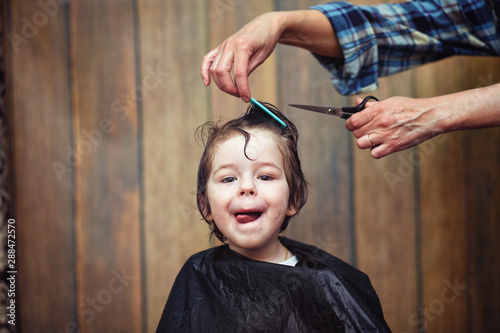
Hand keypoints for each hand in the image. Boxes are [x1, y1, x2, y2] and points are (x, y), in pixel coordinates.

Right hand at [201, 10, 341, 101]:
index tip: (247, 98)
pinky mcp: (220, 47)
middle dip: (229, 88)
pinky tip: (207, 83)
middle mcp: (229, 44)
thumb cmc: (266, 39)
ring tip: (233, 90)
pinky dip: (204, 72)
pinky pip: (207, 60)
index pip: (238, 73)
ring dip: (221, 84)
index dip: (242, 88)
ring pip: (213, 69)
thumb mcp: (262, 56)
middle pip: (221, 72)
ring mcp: (223, 45)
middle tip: (240, 95)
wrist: (264, 24)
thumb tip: (239, 87)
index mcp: (242, 46)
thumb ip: (248, 70)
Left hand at [345, 96, 448, 158]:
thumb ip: (372, 105)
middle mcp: (380, 122)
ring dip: (365, 142)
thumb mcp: (390, 101)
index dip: (350, 124)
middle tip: (368, 131)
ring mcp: (386, 135)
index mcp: (378, 110)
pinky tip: (382, 145)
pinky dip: (376, 151)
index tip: (352, 125)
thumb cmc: (411, 108)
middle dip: (359, 132)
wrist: (430, 116)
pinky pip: (374, 154)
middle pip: (356, 133)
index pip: (353, 121)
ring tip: (373, 138)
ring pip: (361, 144)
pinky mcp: (393, 146)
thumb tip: (357, 103)